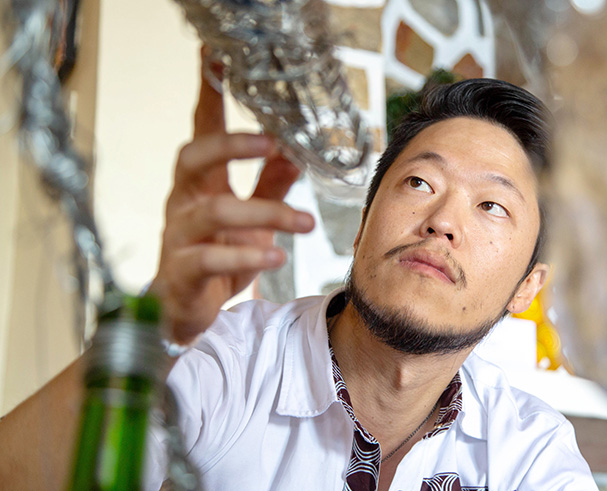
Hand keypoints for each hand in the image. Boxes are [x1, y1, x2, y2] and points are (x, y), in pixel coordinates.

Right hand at [150, 53, 313, 343]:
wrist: (190, 314)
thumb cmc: (218, 258)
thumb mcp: (251, 218)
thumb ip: (270, 185)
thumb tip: (297, 153)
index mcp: (201, 184)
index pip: (204, 131)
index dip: (210, 97)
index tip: (217, 60)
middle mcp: (183, 203)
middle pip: (194, 157)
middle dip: (231, 144)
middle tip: (272, 142)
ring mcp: (178, 237)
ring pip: (214, 211)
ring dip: (266, 214)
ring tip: (306, 223)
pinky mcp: (181, 273)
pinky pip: (210, 259)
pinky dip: (246, 257)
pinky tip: (276, 257)